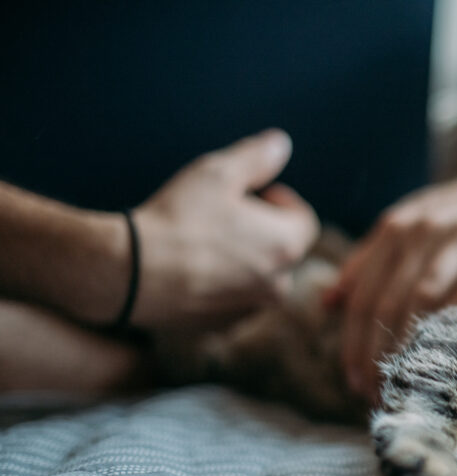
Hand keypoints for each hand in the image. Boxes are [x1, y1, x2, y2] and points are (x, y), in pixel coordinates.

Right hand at [131, 129, 318, 328]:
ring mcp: (251, 310)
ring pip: (258, 278)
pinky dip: (221, 285)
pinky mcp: (223, 327)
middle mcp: (278, 285)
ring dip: (242, 259)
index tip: (254, 192)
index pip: (304, 220)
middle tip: (223, 214)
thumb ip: (257, 157)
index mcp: (287, 246)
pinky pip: (233, 300)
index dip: (281, 201)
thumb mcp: (217, 172)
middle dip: (261, 230)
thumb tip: (282, 144)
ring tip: (204, 241)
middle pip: (282, 250)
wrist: (130, 275)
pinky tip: (190, 269)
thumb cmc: (177, 220)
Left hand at [329, 163, 456, 398]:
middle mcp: (422, 230)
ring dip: (409, 346)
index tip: (352, 381)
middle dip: (376, 354)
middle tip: (376, 395)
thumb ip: (370, 260)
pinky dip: (456, 319)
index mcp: (395, 229)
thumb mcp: (409, 223)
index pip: (362, 294)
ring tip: (405, 385)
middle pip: (387, 301)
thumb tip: (328, 303)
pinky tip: (449, 352)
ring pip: (423, 297)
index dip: (352, 342)